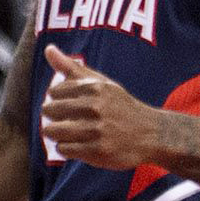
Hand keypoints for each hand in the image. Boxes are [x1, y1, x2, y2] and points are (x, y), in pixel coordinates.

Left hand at [39, 46, 160, 169]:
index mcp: (94, 88)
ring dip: (55, 133)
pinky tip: (75, 144)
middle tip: (63, 119)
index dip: (56, 99)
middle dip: (52, 116)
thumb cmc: (119, 106)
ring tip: (65, 133)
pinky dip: (65, 148)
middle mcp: (94, 107)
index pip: (54, 91)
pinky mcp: (97, 151)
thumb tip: (48, 49)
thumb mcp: (100, 82)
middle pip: (50, 111)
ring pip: (53, 131)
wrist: (151, 134)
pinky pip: (64, 149)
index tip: (65, 103)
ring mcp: (96, 130)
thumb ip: (71, 67)